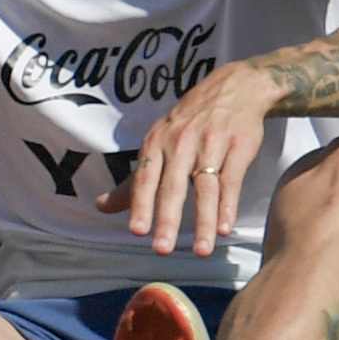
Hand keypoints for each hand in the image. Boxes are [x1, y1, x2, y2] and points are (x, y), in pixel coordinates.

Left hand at [123, 62, 288, 260]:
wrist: (235, 88)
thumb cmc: (189, 122)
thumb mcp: (157, 142)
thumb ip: (133, 180)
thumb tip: (100, 206)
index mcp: (156, 143)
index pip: (146, 178)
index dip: (140, 204)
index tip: (136, 232)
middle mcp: (180, 143)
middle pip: (173, 186)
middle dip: (167, 219)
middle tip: (161, 249)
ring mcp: (211, 144)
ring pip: (205, 188)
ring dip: (204, 221)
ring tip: (203, 252)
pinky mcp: (238, 147)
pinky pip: (231, 180)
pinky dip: (228, 205)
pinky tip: (225, 228)